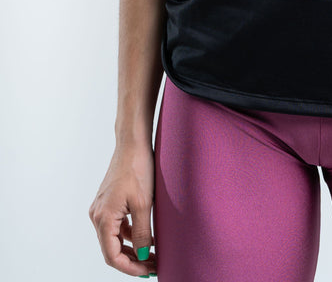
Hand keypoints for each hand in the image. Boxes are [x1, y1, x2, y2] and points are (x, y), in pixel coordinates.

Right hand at [89, 142, 157, 276]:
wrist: (133, 143)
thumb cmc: (137, 168)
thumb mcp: (144, 204)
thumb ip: (142, 232)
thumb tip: (144, 255)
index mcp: (103, 218)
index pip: (112, 256)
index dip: (130, 267)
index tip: (148, 271)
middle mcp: (97, 215)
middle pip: (112, 250)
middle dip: (133, 260)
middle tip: (153, 265)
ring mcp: (101, 208)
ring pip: (114, 239)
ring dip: (132, 249)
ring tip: (152, 255)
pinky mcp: (108, 202)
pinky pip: (116, 227)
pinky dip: (130, 235)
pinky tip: (146, 237)